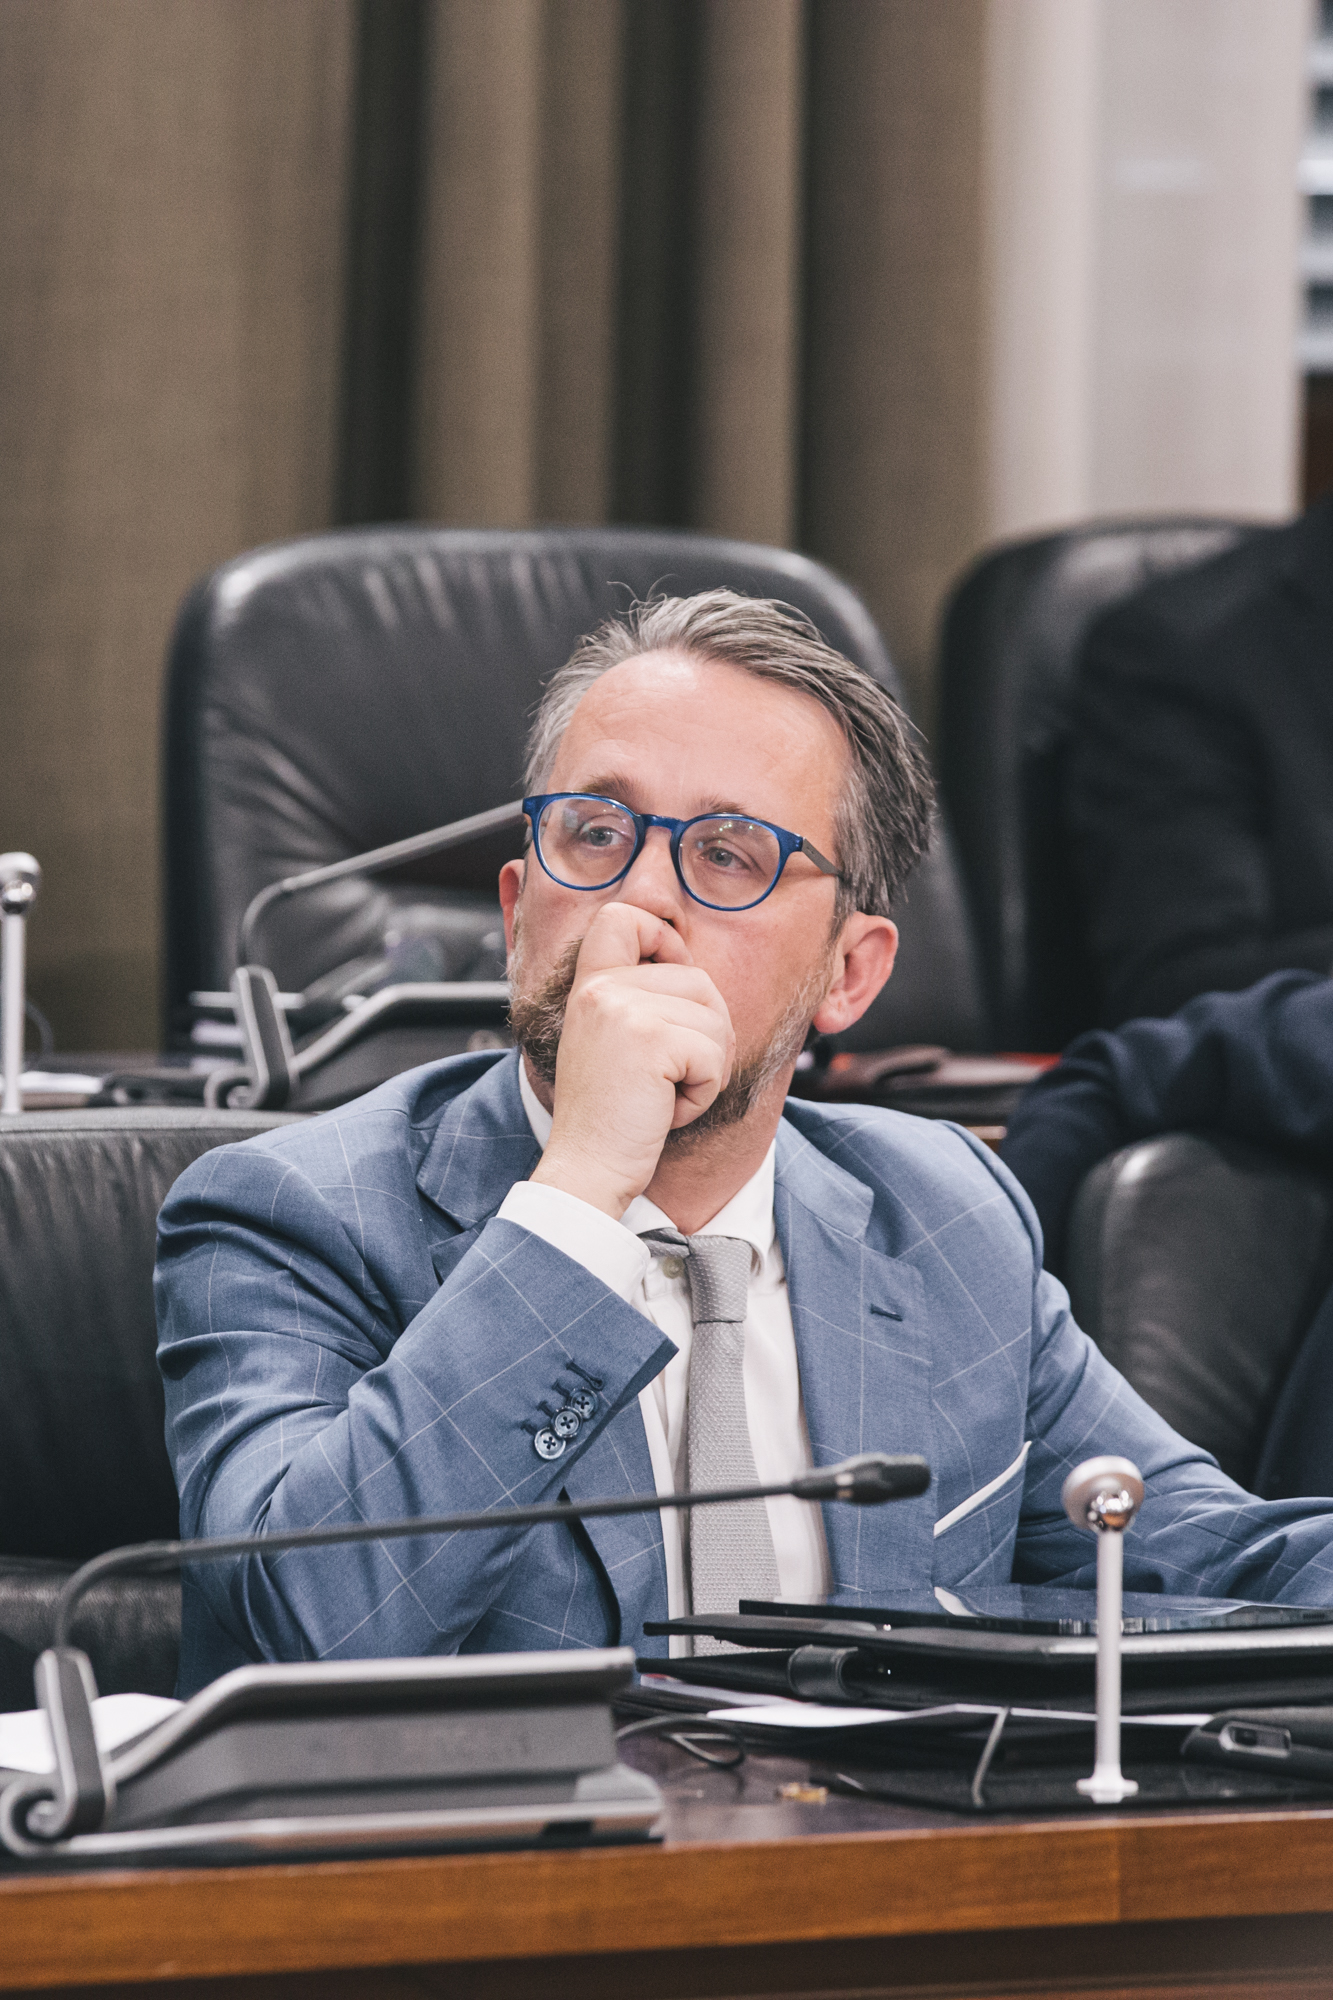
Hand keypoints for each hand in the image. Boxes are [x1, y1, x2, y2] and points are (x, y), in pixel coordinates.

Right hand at [529, 903, 734, 1218]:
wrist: (587, 1169)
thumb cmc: (610, 1116)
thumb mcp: (613, 1042)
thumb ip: (639, 1001)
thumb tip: (695, 973)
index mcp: (590, 986)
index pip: (623, 917)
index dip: (664, 937)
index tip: (670, 976)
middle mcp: (602, 989)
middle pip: (699, 979)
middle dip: (705, 1033)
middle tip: (668, 1076)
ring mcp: (624, 1010)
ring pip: (715, 1019)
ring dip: (706, 1068)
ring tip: (661, 1093)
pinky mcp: (650, 1041)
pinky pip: (714, 1056)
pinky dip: (703, 1092)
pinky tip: (665, 1110)